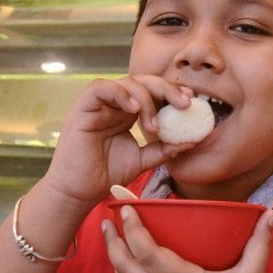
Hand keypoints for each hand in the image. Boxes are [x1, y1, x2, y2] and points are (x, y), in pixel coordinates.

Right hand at [41, 75, 194, 204]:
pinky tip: (133, 109)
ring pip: (127, 83)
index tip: (191, 100)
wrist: (80, 190)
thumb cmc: (106, 174)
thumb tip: (192, 141)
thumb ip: (164, 149)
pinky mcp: (83, 106)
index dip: (172, 92)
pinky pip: (102, 88)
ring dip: (147, 99)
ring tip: (153, 126)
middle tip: (184, 103)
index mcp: (129, 112)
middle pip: (144, 82)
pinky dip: (120, 93)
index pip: (153, 92)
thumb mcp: (143, 160)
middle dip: (167, 89)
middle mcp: (115, 104)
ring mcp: (100, 104)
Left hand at [103, 207, 272, 272]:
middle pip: (127, 267)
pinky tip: (121, 264)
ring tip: (110, 236)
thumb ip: (259, 243)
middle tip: (109, 219)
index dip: (134, 230)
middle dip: (113, 241)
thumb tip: (269, 213)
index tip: (128, 210)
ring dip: (113, 258)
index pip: (150, 255)